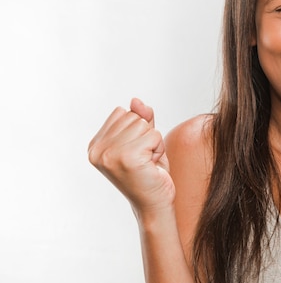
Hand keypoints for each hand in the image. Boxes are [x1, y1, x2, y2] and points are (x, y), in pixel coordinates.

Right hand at [88, 98, 174, 215]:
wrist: (154, 205)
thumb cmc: (150, 173)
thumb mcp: (144, 140)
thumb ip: (140, 118)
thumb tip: (135, 101)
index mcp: (95, 145)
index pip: (122, 112)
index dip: (137, 130)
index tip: (135, 153)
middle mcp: (97, 150)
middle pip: (133, 117)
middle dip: (146, 135)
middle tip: (144, 160)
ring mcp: (110, 154)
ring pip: (144, 125)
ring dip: (154, 143)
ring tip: (147, 163)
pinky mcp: (127, 158)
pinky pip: (154, 136)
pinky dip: (159, 149)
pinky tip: (151, 166)